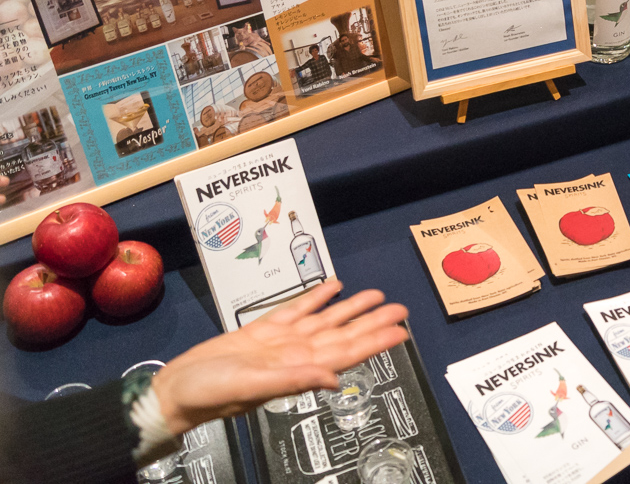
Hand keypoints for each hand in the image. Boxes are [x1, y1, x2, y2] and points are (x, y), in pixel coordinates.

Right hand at [151, 280, 407, 433]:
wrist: (178, 389)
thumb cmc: (210, 394)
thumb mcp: (253, 388)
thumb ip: (294, 381)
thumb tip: (333, 379)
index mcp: (298, 368)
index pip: (348, 352)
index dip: (376, 341)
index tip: (401, 331)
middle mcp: (296, 353)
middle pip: (343, 333)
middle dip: (373, 321)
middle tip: (400, 308)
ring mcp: (282, 341)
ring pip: (325, 319)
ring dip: (351, 307)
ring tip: (376, 295)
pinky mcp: (263, 330)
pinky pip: (296, 309)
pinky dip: (316, 297)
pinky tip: (333, 286)